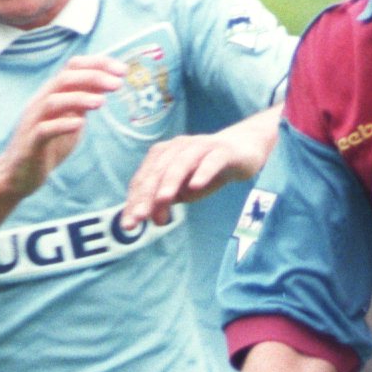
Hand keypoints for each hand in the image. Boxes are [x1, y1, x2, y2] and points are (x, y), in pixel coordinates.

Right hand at [0, 55, 126, 201]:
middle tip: (118, 83)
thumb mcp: (71, 119)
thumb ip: (84, 103)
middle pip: (65, 78)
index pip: (73, 68)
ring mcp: (34, 121)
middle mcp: (41, 102)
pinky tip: (80, 124)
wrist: (20, 174)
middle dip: (93, 76)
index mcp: (52, 94)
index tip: (123, 69)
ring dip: (79, 98)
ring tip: (102, 102)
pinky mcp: (31, 143)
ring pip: (53, 101)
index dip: (97, 64)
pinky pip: (44, 129)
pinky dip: (62, 125)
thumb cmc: (48, 146)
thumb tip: (106, 84)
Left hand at [124, 120, 275, 227]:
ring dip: (171, 182)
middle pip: (159, 171)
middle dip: (147, 195)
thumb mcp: (183, 191)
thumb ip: (166, 202)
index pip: (144, 179)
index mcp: (163, 155)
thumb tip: (151, 220)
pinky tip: (196, 186)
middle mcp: (178, 148)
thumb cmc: (206, 172)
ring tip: (163, 200)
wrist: (242, 151)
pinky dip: (203, 172)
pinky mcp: (222, 151)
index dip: (135, 202)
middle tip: (140, 217)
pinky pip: (211, 161)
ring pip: (181, 163)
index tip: (129, 225)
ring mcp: (200, 147)